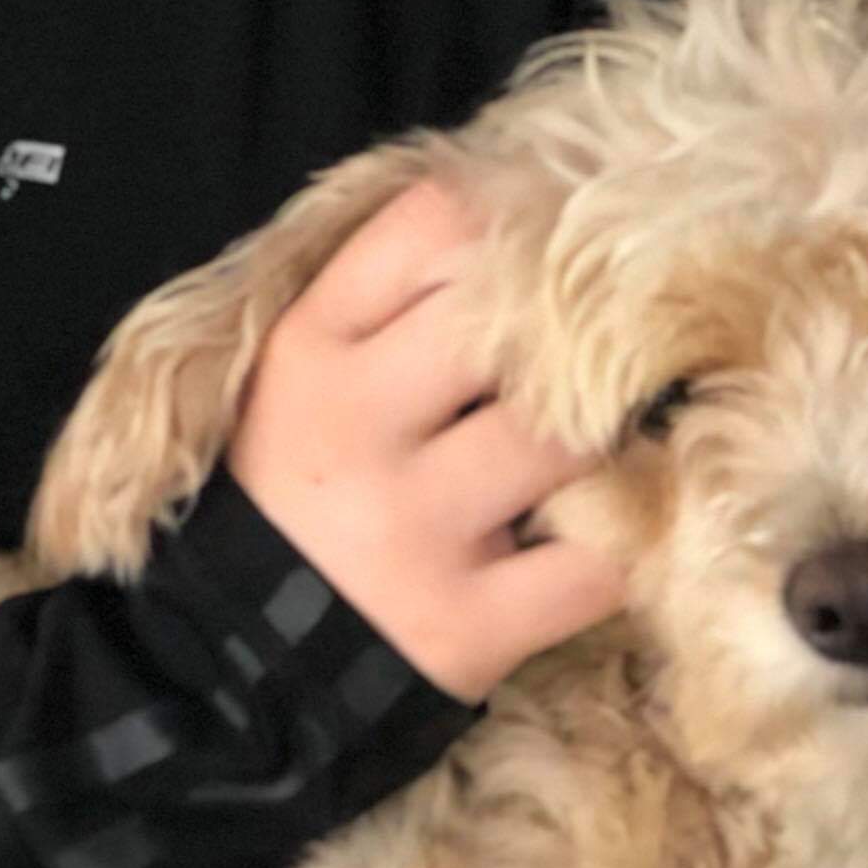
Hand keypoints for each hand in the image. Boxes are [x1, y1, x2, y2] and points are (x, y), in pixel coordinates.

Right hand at [227, 176, 629, 700]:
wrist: (237, 661)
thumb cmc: (297, 485)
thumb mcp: (302, 368)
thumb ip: (389, 294)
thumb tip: (529, 206)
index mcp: (315, 345)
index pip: (436, 224)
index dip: (514, 223)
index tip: (553, 249)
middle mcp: (359, 423)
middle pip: (514, 325)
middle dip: (581, 330)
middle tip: (630, 337)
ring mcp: (414, 527)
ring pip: (567, 439)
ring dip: (613, 435)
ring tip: (622, 434)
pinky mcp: (466, 624)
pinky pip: (595, 564)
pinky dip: (630, 540)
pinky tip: (626, 524)